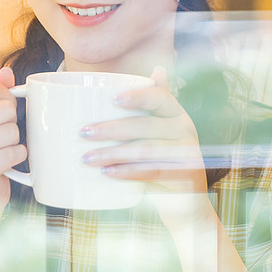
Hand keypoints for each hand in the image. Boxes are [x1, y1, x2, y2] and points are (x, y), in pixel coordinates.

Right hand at [0, 66, 24, 207]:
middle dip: (12, 123)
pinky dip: (17, 158)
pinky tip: (4, 163)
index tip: (2, 113)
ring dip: (14, 143)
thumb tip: (6, 72)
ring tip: (0, 150)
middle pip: (6, 110)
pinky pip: (14, 153)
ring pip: (11, 132)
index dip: (9, 99)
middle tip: (0, 136)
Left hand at [80, 67, 207, 195]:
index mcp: (178, 115)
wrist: (187, 202)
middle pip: (146, 125)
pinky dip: (128, 171)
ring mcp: (187, 154)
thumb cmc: (166, 161)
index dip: (138, 97)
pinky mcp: (183, 177)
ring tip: (87, 157)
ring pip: (146, 149)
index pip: (161, 98)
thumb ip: (157, 106)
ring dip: (113, 152)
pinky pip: (153, 172)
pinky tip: (107, 172)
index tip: (112, 100)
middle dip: (112, 128)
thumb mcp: (163, 132)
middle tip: (83, 133)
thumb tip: (157, 69)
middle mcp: (186, 131)